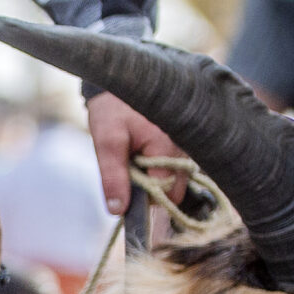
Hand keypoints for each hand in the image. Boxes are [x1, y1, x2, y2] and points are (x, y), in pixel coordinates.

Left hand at [87, 92, 181, 215]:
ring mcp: (187, 147)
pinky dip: (157, 169)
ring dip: (153, 178)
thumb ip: (112, 175)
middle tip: (129, 168)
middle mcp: (185, 148)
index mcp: (168, 146)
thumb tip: (119, 210)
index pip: (165, 192)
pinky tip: (143, 153)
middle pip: (174, 190)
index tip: (126, 190)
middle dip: (150, 189)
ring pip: (175, 181)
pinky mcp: (184, 146)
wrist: (122, 82)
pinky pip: (174, 169)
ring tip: (134, 156)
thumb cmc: (114, 109)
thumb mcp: (106, 141)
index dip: (144, 198)